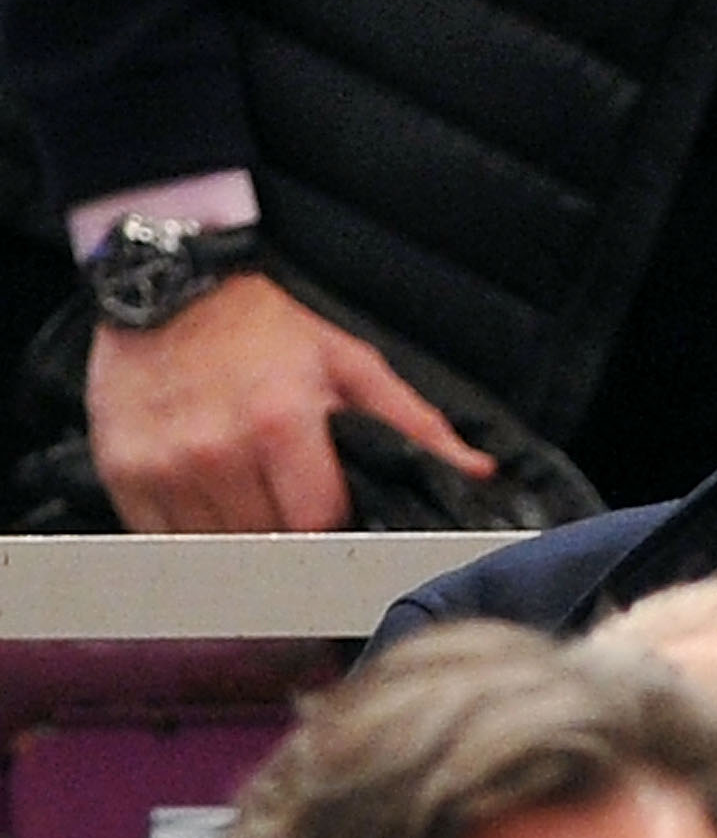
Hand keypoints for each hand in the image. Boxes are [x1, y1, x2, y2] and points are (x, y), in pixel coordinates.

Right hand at [85, 272, 494, 530]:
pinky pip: (163, 538)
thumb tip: (472, 471)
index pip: (319, 524)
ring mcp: (163, 464)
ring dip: (240, 539)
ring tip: (251, 497)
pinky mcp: (123, 471)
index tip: (339, 522)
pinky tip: (209, 499)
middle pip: (268, 544)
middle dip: (290, 537)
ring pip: (216, 549)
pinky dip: (190, 533)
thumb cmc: (264, 330)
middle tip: (292, 504)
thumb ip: (413, 424)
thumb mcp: (350, 364)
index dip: (336, 530)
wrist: (168, 288)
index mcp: (280, 422)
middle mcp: (216, 449)